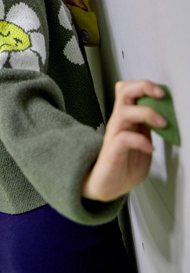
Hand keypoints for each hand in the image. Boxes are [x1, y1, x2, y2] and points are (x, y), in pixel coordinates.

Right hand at [82, 80, 165, 201]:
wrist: (107, 186)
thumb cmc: (124, 164)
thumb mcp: (144, 142)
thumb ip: (150, 129)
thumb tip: (165, 117)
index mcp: (127, 118)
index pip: (130, 90)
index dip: (146, 86)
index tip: (163, 93)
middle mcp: (119, 122)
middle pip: (124, 91)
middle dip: (144, 87)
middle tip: (160, 95)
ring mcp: (114, 134)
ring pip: (124, 111)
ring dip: (147, 113)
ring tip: (161, 124)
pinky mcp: (112, 150)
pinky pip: (124, 138)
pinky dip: (140, 141)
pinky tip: (150, 148)